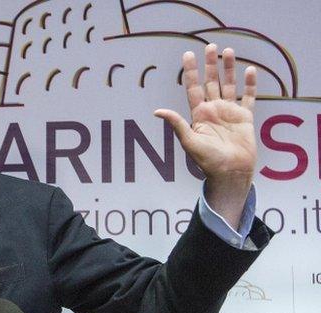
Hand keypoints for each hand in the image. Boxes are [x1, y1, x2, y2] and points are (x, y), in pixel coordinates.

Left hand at [154, 44, 256, 229]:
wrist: (230, 172)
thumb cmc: (207, 161)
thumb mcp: (189, 141)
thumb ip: (177, 124)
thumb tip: (157, 111)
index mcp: (199, 114)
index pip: (193, 88)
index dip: (191, 71)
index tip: (188, 54)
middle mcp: (213, 110)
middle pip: (211, 82)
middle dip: (210, 64)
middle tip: (210, 46)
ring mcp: (230, 112)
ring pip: (229, 85)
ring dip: (229, 69)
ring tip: (229, 51)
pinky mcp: (245, 117)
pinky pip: (248, 97)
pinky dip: (249, 85)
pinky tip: (249, 70)